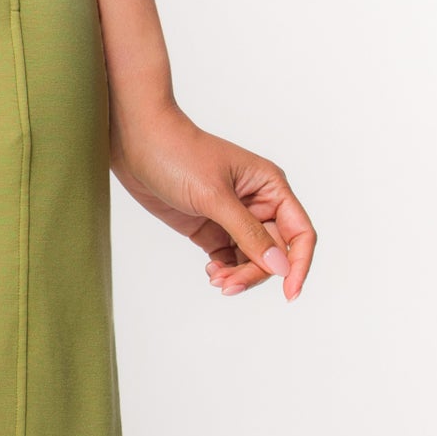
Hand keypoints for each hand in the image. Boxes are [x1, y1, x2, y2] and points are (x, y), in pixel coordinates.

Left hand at [111, 104, 315, 297]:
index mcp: (270, 187)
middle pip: (274, 252)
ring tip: (216, 280)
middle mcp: (257, 203)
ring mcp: (232, 216)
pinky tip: (211, 272)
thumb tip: (279, 266)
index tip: (289, 292)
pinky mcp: (209, 226)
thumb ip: (248, 233)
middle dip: (256, 273)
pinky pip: (228, 257)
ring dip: (238, 275)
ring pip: (250, 258)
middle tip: (228, 286)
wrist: (136, 142)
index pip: (299, 233)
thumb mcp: (215, 197)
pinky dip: (224, 269)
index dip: (299, 264)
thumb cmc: (178, 154)